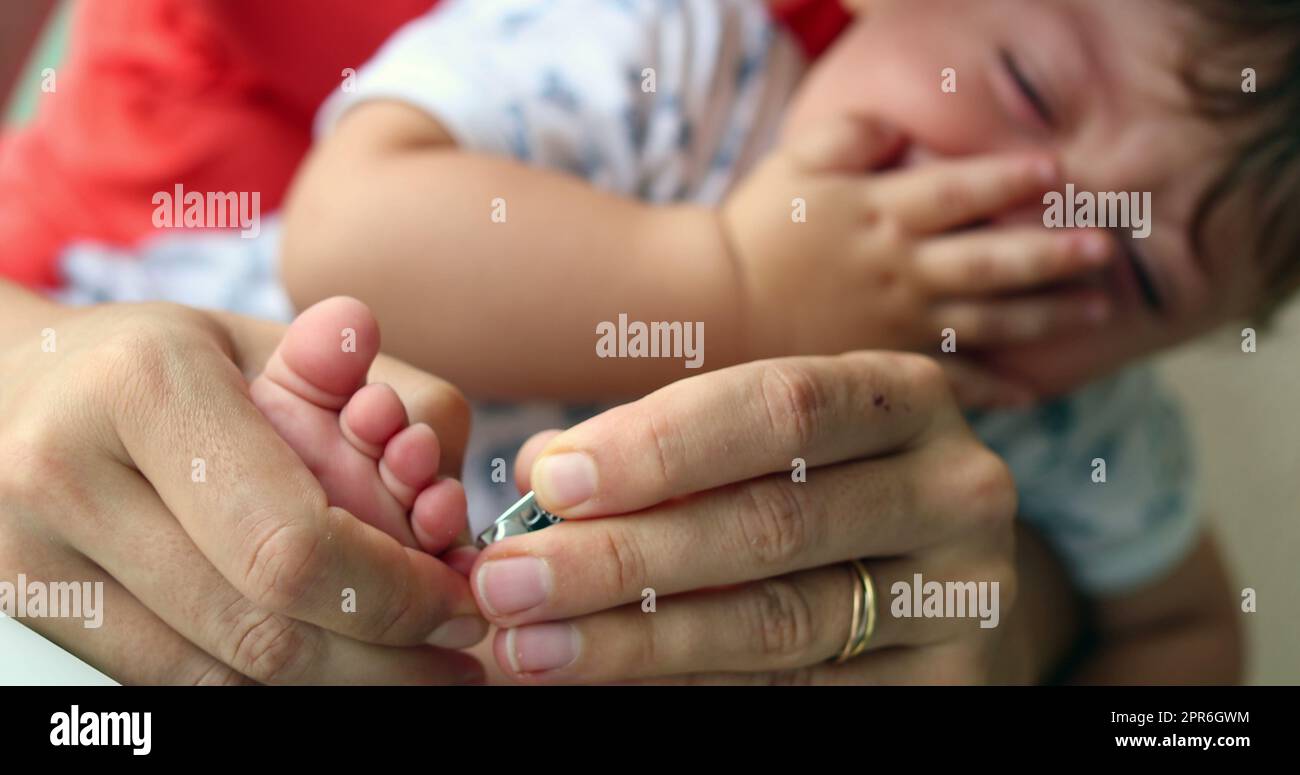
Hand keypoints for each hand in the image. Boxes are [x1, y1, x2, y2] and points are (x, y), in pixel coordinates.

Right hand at [0, 299, 484, 683]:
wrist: (17, 381)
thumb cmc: (170, 362)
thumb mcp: (286, 345)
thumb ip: (390, 397)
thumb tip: (449, 498)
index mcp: (146, 386)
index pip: (295, 541)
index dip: (395, 597)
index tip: (460, 608)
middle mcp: (67, 474)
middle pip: (260, 630)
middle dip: (382, 658)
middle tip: (453, 658)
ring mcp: (29, 557)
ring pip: (220, 675)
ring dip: (336, 682)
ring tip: (409, 666)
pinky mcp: (27, 612)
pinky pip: (173, 682)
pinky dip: (268, 681)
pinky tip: (330, 661)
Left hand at [471, 352, 1024, 683]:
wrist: (946, 589)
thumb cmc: (826, 492)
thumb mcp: (765, 447)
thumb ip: (665, 449)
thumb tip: (539, 473)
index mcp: (905, 401)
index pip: (784, 406)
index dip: (662, 443)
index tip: (552, 481)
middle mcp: (955, 490)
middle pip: (774, 522)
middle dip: (624, 556)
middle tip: (507, 583)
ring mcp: (962, 597)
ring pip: (781, 621)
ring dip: (638, 639)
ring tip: (530, 647)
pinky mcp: (951, 687)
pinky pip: (800, 695)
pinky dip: (690, 690)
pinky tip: (608, 683)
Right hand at [720, 115, 1113, 361]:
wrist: (711, 306)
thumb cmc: (754, 229)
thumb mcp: (795, 162)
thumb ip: (854, 135)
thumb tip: (904, 126)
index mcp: (881, 212)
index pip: (958, 191)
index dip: (1009, 178)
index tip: (1057, 171)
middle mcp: (899, 269)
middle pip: (990, 259)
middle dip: (1052, 253)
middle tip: (1106, 247)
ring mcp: (895, 324)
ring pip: (985, 320)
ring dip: (1045, 314)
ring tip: (1098, 307)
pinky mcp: (881, 366)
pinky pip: (945, 382)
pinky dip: (991, 389)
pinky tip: (1032, 391)